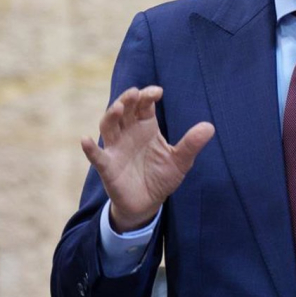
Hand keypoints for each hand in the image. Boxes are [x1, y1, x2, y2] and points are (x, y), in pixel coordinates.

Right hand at [80, 86, 214, 230]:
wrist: (147, 204)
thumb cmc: (161, 177)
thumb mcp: (180, 161)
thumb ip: (191, 144)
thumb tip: (210, 127)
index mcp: (145, 127)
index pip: (143, 105)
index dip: (147, 96)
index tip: (157, 92)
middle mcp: (128, 133)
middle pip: (124, 110)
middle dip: (128, 100)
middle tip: (135, 93)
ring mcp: (115, 148)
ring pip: (108, 126)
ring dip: (111, 115)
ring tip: (119, 108)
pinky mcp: (107, 166)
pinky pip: (96, 156)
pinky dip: (90, 149)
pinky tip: (85, 140)